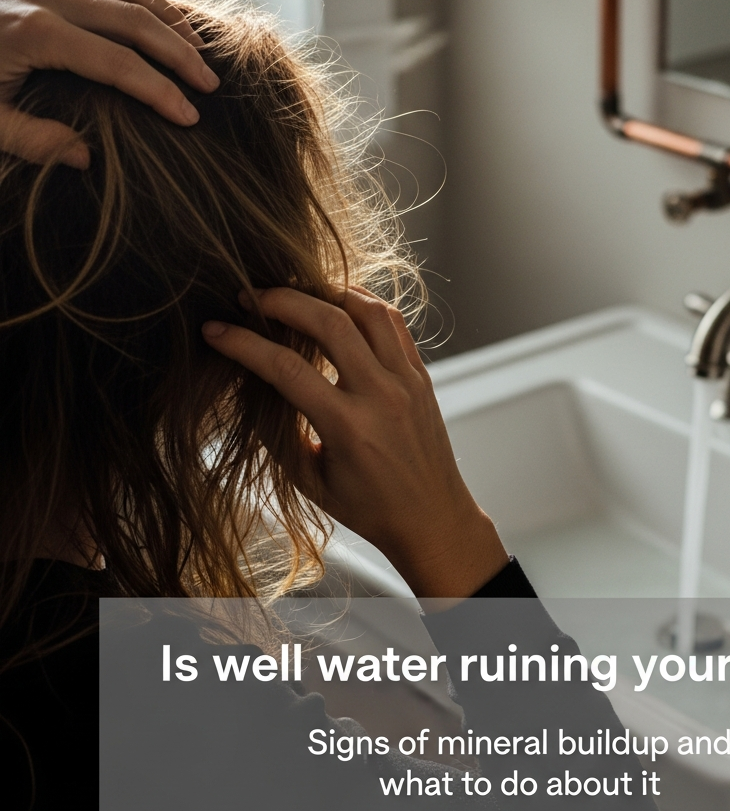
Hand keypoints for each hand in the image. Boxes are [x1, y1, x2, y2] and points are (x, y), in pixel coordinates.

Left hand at [0, 0, 219, 168]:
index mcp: (35, 32)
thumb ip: (34, 141)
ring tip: (198, 49)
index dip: (159, 92)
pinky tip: (161, 15)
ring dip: (168, 18)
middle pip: (133, 19)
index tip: (190, 118)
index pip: (118, 63)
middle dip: (179, 53)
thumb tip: (85, 158)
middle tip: (210, 84)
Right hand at [202, 287, 509, 598]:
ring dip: (327, 292)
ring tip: (295, 292)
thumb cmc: (369, 507)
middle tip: (251, 297)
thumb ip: (278, 433)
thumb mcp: (311, 480)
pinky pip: (394, 324)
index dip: (244, 343)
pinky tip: (337, 304)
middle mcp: (382, 396)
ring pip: (368, 311)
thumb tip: (249, 385)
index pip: (286, 368)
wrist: (433, 518)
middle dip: (283, 300)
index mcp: (349, 427)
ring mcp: (408, 381)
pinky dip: (363, 305)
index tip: (214, 330)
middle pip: (329, 323)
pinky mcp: (422, 376)